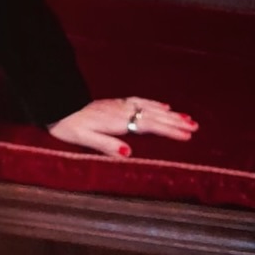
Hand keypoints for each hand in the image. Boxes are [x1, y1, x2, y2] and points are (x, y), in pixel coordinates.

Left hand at [47, 97, 196, 158]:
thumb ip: (106, 145)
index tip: (186, 136)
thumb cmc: (68, 126)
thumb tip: (129, 153)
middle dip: (176, 122)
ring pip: (150, 108)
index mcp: (116, 122)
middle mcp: (121, 111)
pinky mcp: (116, 102)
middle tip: (196, 127)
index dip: (168, 131)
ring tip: (189, 118)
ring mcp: (120, 105)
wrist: (58, 106)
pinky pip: (140, 101)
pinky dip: (155, 104)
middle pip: (153, 116)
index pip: (148, 126)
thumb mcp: (84, 139)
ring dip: (170, 114)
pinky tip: (165, 106)